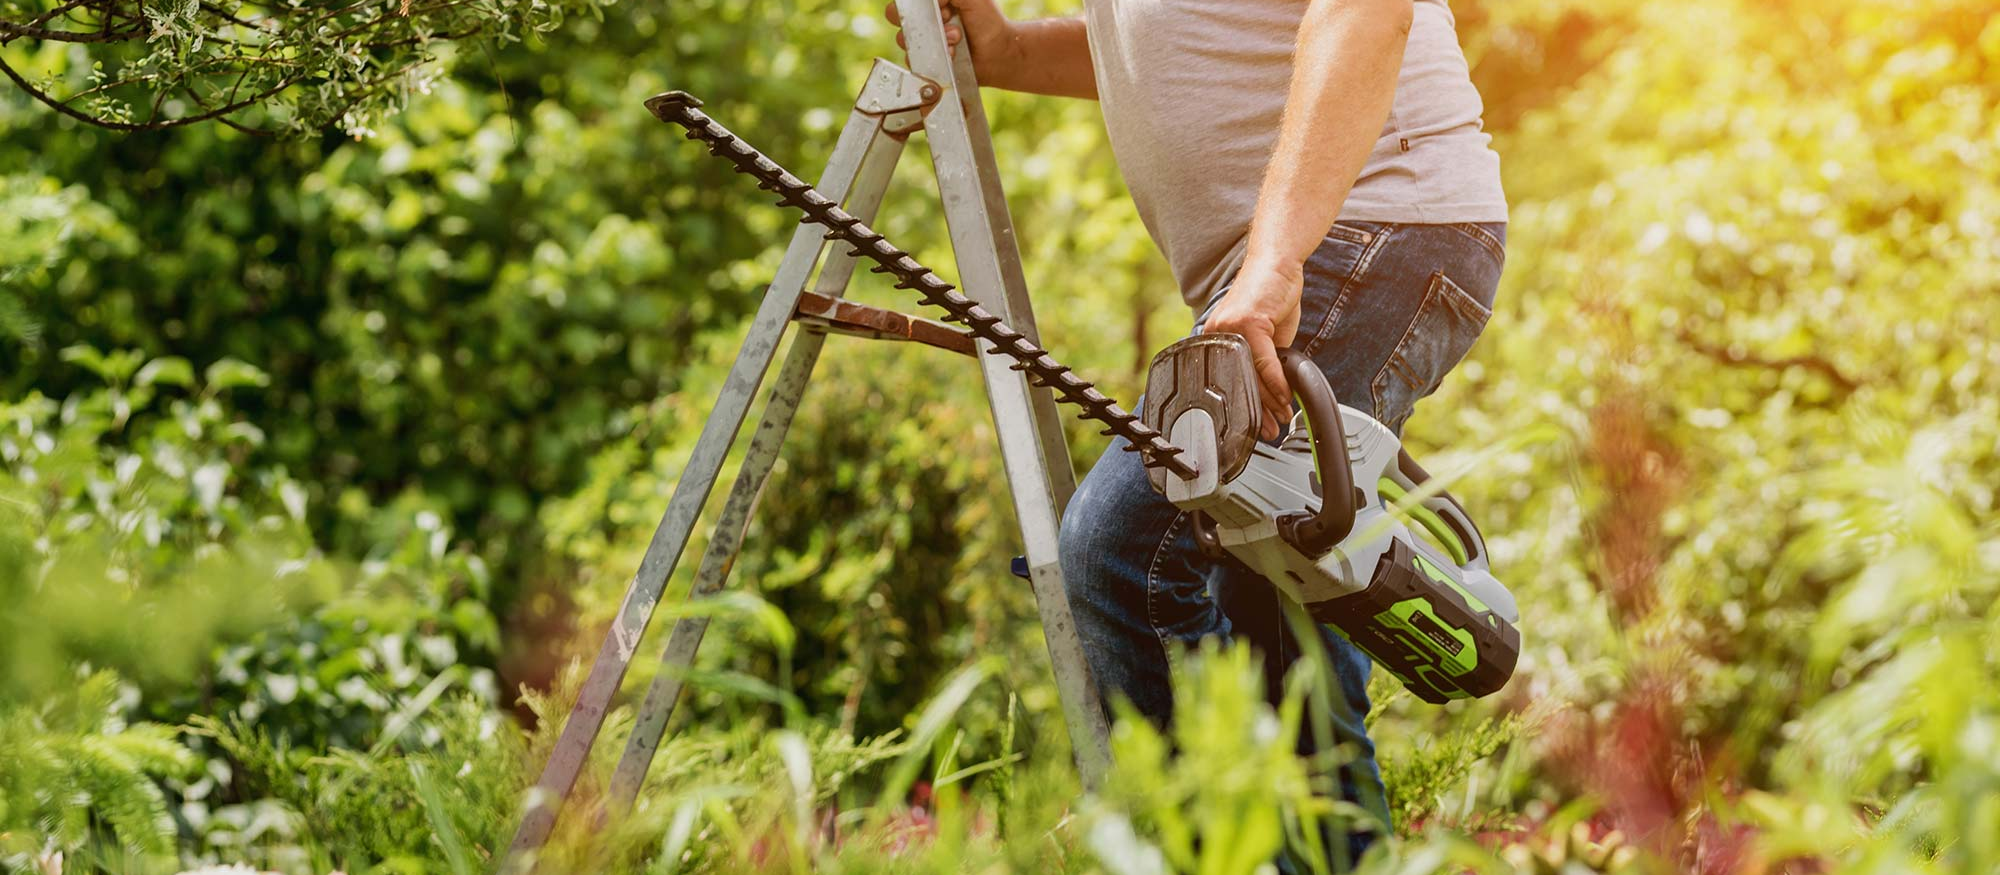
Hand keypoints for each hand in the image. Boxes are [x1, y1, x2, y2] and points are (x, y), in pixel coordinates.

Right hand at [884, 0, 1019, 82]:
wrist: (999, 52)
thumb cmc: (988, 20)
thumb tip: (932, 0)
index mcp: (931, 1)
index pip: (907, 0)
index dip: (918, 3)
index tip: (944, 5)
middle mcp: (922, 18)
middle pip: (896, 15)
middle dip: (919, 19)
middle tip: (945, 19)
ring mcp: (922, 40)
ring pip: (905, 39)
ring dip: (933, 38)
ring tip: (956, 37)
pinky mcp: (925, 60)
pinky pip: (914, 60)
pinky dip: (935, 56)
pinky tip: (953, 53)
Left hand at [1201, 259, 1305, 439]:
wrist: (1277, 264)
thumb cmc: (1271, 297)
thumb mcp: (1265, 337)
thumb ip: (1262, 360)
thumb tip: (1270, 390)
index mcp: (1216, 341)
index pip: (1229, 382)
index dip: (1245, 407)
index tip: (1255, 425)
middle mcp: (1217, 335)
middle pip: (1238, 383)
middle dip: (1257, 412)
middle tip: (1269, 430)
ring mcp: (1230, 329)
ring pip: (1251, 376)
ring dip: (1270, 401)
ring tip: (1281, 417)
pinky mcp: (1248, 323)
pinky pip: (1264, 362)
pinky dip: (1277, 383)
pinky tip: (1285, 397)